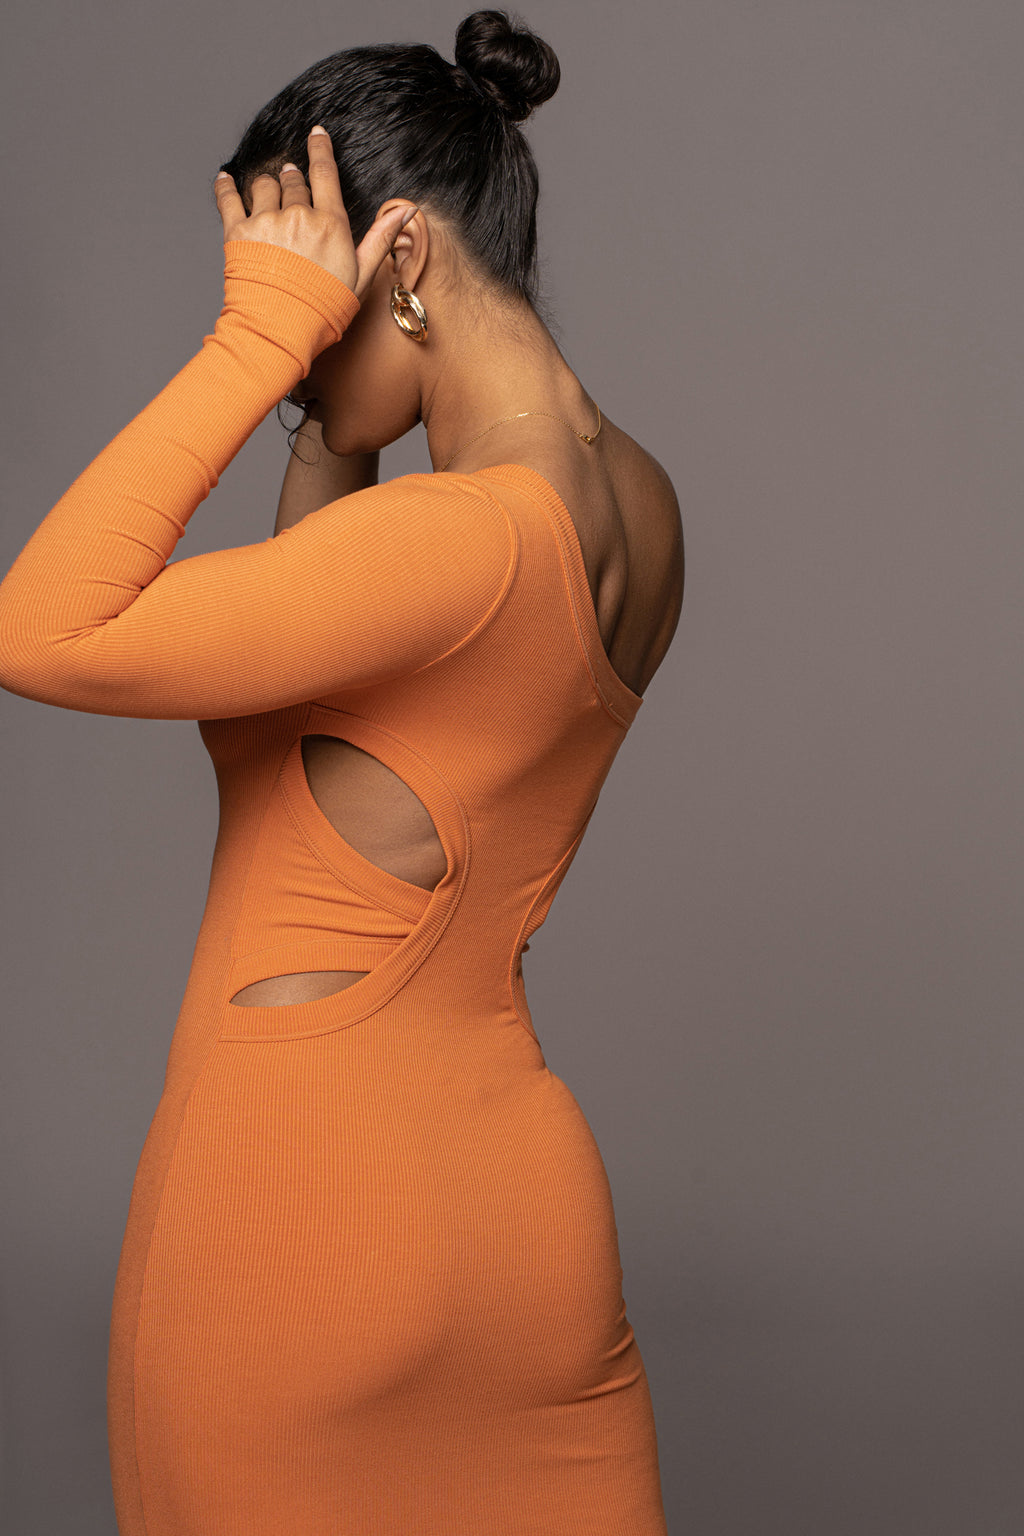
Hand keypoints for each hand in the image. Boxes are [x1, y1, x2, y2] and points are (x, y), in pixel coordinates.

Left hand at [213, 126, 416, 301]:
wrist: (281, 332)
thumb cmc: (324, 310)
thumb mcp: (361, 276)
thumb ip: (380, 239)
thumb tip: (406, 211)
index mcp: (329, 224)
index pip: (324, 173)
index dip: (320, 149)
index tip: (316, 133)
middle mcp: (297, 216)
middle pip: (293, 182)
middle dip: (293, 181)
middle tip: (292, 188)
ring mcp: (266, 223)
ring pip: (264, 185)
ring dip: (266, 187)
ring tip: (267, 198)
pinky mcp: (236, 233)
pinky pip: (227, 197)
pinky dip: (225, 186)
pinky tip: (225, 179)